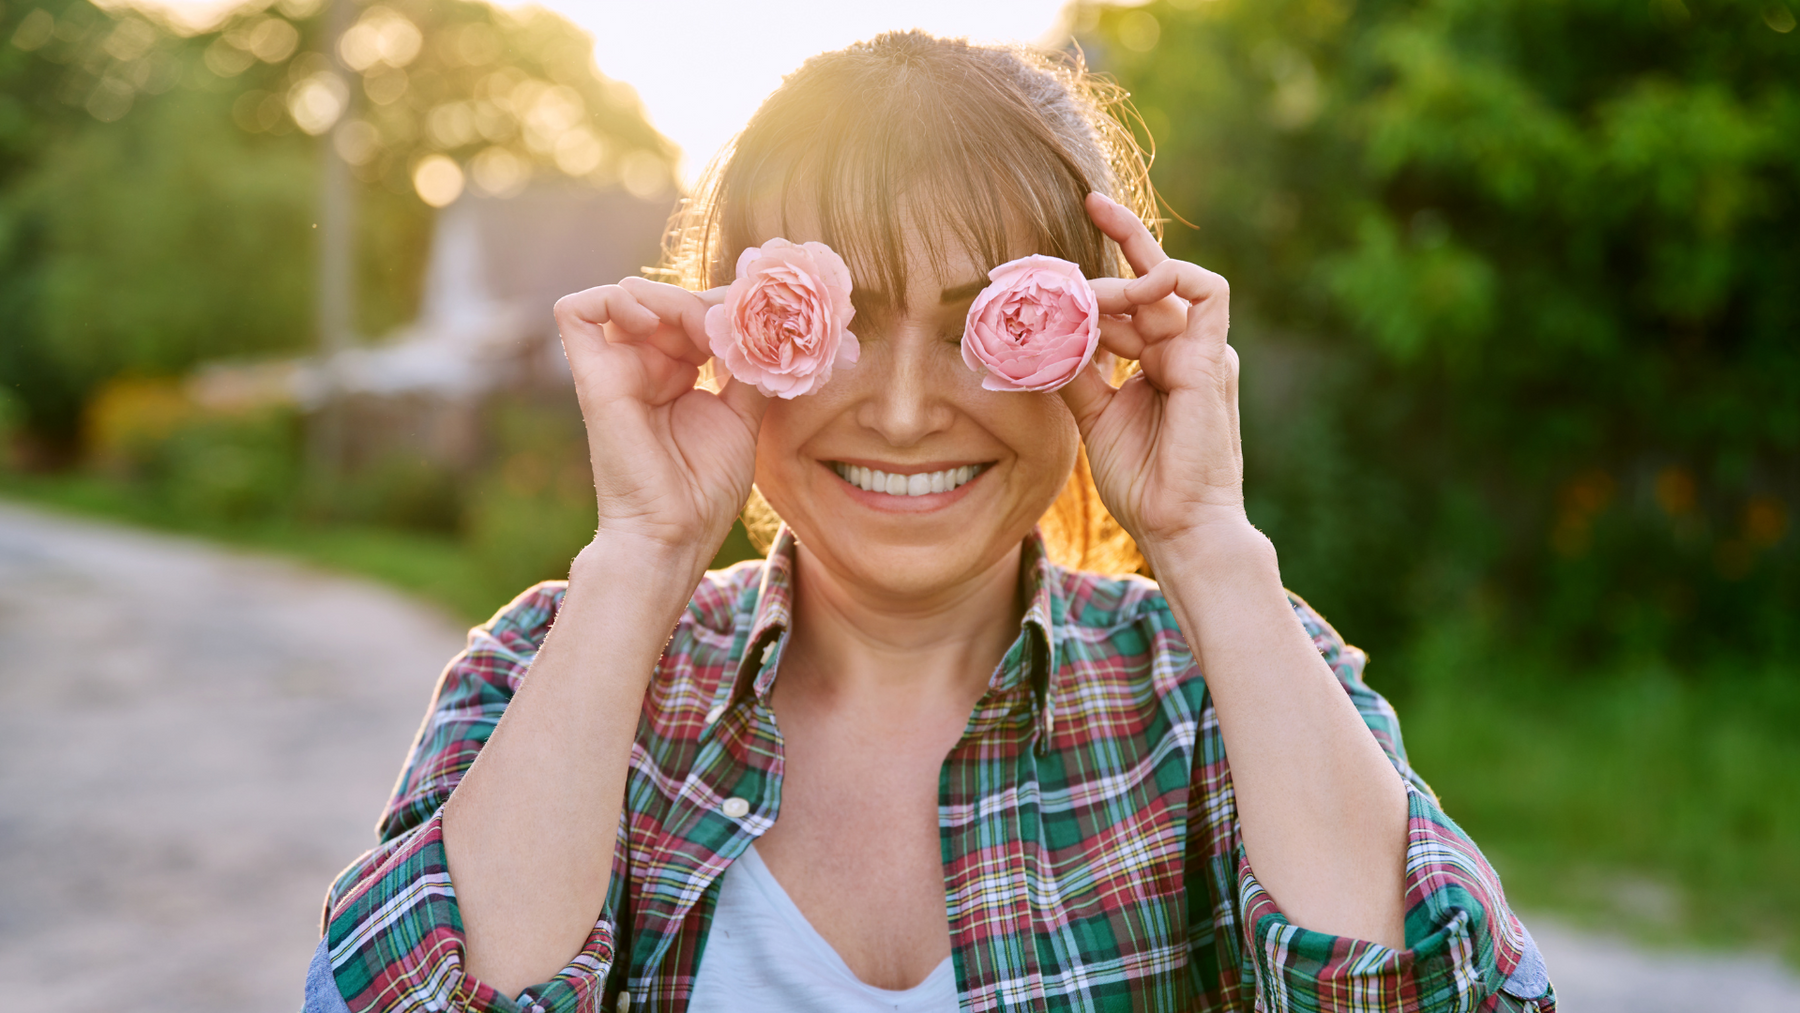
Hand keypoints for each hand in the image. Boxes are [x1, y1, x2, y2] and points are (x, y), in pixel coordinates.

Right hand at [553, 278, 765, 568]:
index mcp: (676, 375)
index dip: (726, 311)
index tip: (762, 327)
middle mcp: (642, 366)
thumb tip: (765, 324)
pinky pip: (576, 311)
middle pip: (667, 299)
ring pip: (629, 294)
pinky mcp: (590, 377)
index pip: (694, 313)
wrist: (673, 536)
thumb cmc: (704, 491)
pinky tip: (652, 323)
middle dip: (707, 305)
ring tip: (704, 334)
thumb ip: (749, 369)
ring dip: (673, 300)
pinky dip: (616, 300)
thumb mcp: (742, 417)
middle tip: (738, 330)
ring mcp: (615, 369)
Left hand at [1058, 193, 1251, 559]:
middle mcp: (1187, 350)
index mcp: (1164, 361)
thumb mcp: (1094, 417)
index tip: (1056, 248)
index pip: (1134, 298)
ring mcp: (1204, 352)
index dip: (1101, 268)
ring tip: (1084, 298)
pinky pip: (1205, 291)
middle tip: (1069, 233)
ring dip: (1120, 281)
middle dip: (1114, 245)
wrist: (1178, 528)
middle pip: (1148, 280)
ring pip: (1166, 282)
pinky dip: (1165, 278)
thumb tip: (1042, 337)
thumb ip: (1076, 373)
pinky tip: (1127, 295)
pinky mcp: (1213, 360)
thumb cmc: (1144, 483)